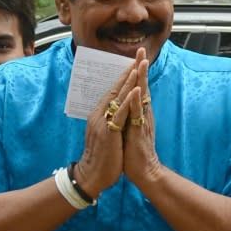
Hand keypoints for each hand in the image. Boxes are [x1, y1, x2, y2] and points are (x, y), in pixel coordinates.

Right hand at [77, 50, 143, 195]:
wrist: (92, 175)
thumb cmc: (101, 156)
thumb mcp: (105, 133)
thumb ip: (108, 120)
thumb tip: (115, 110)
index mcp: (99, 114)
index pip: (113, 91)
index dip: (124, 76)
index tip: (134, 62)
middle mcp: (99, 115)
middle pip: (115, 89)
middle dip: (127, 72)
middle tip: (138, 55)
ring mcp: (103, 122)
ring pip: (117, 97)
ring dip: (128, 81)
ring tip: (138, 66)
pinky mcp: (109, 133)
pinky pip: (120, 113)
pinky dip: (128, 101)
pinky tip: (135, 90)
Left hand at [122, 49, 160, 187]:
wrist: (144, 171)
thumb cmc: (135, 152)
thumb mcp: (130, 129)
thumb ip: (130, 116)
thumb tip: (126, 104)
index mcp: (139, 113)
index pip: (138, 88)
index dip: (136, 72)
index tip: (136, 56)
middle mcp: (143, 114)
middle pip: (142, 87)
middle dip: (141, 68)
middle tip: (142, 50)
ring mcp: (142, 122)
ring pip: (142, 97)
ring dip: (141, 79)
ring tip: (142, 62)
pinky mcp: (139, 132)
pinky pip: (137, 115)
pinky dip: (136, 102)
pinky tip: (136, 91)